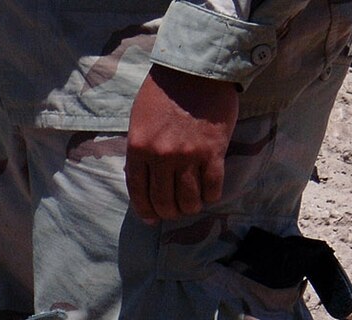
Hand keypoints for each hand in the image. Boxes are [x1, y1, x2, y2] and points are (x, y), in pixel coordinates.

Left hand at [126, 64, 237, 222]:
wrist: (197, 69)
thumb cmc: (164, 91)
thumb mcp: (139, 120)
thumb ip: (139, 149)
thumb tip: (142, 176)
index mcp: (138, 149)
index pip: (138, 191)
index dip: (145, 209)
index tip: (151, 218)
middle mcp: (161, 157)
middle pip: (163, 199)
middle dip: (168, 212)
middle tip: (174, 213)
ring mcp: (188, 155)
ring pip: (188, 197)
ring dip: (190, 208)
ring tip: (192, 207)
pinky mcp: (213, 150)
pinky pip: (212, 184)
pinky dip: (211, 195)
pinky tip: (210, 197)